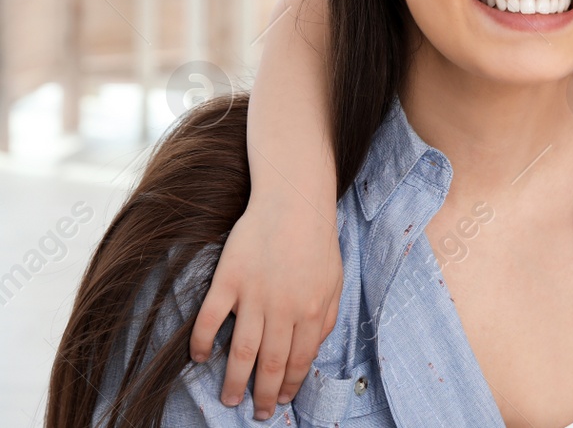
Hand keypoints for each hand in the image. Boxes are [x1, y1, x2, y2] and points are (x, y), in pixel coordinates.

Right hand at [191, 192, 341, 419]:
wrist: (294, 202)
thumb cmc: (317, 241)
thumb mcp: (335, 280)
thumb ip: (328, 317)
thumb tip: (315, 348)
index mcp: (312, 310)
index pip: (300, 360)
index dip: (291, 385)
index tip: (284, 400)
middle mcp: (283, 308)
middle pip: (271, 364)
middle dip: (264, 394)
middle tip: (258, 413)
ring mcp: (254, 295)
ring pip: (241, 351)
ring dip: (233, 380)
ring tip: (228, 398)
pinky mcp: (228, 280)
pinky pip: (210, 320)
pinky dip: (201, 343)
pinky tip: (199, 358)